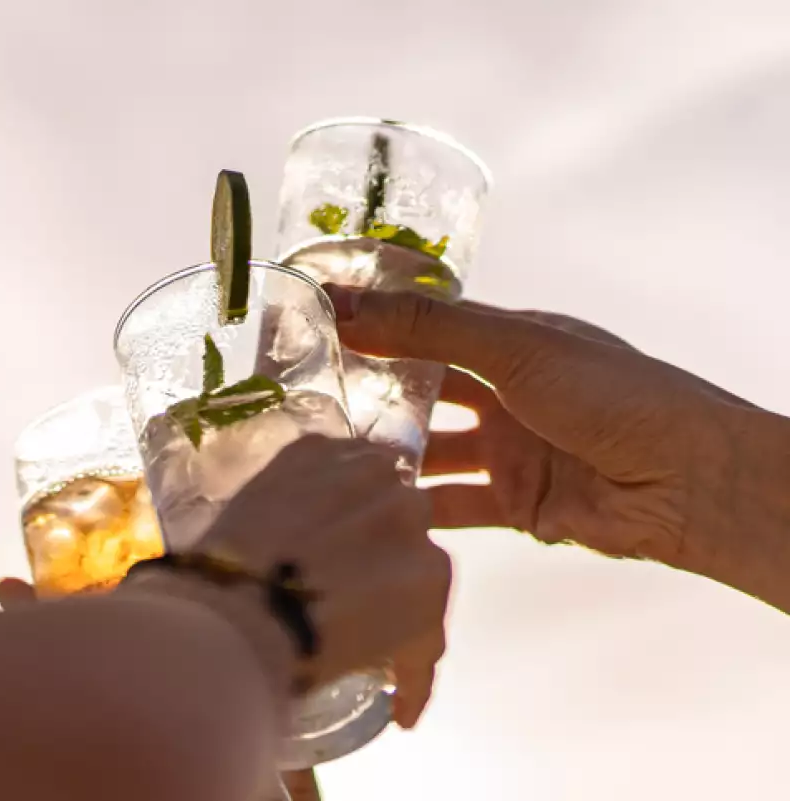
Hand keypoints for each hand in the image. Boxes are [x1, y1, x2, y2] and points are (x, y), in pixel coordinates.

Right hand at [0, 436, 451, 728]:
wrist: (225, 628)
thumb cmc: (181, 597)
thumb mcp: (148, 568)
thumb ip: (90, 566)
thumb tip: (3, 590)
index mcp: (302, 453)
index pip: (351, 469)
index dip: (352, 522)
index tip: (338, 561)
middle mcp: (358, 470)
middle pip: (391, 515)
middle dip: (379, 568)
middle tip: (351, 616)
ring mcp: (399, 516)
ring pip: (418, 572)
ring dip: (402, 620)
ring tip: (373, 661)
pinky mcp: (428, 575)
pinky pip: (432, 629)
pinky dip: (418, 671)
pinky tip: (401, 703)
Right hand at [322, 283, 751, 568]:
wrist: (686, 484)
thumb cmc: (612, 396)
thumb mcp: (515, 346)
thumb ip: (427, 328)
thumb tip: (343, 301)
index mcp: (512, 341)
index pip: (429, 328)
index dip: (377, 328)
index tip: (312, 332)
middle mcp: (507, 393)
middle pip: (424, 393)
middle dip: (373, 396)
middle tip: (306, 401)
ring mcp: (511, 451)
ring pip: (432, 453)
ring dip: (390, 455)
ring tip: (327, 458)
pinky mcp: (517, 505)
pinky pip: (455, 507)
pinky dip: (420, 509)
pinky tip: (375, 508)